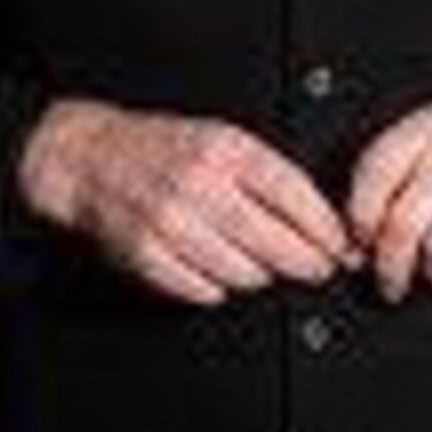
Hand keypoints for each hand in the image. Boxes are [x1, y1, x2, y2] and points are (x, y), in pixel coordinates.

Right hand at [15, 99, 353, 305]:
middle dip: (307, 263)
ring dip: (259, 277)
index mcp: (226, 150)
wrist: (91, 159)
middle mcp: (199, 183)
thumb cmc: (163, 151)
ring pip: (242, 273)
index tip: (341, 247)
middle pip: (274, 242)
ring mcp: (170, 221)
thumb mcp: (221, 141)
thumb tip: (325, 221)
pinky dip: (217, 288)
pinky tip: (217, 272)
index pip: (294, 195)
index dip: (326, 230)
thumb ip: (270, 177)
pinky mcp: (146, 254)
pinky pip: (202, 290)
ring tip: (258, 266)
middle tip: (317, 269)